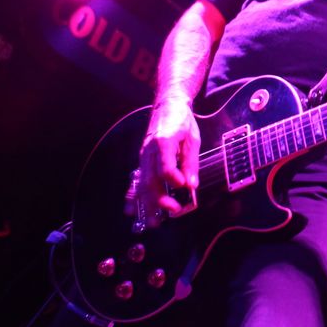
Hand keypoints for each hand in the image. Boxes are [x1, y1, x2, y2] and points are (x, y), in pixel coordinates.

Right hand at [128, 99, 199, 226]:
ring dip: (148, 203)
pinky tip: (133, 211)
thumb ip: (191, 162)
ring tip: (153, 221)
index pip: (165, 165)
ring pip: (143, 182)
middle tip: (173, 211)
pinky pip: (137, 180)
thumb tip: (191, 185)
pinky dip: (135, 196)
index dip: (173, 178)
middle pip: (151, 178)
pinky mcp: (142, 160)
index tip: (184, 187)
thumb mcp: (193, 138)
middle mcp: (149, 150)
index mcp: (163, 141)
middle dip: (160, 198)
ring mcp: (143, 155)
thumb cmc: (182, 120)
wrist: (167, 105)